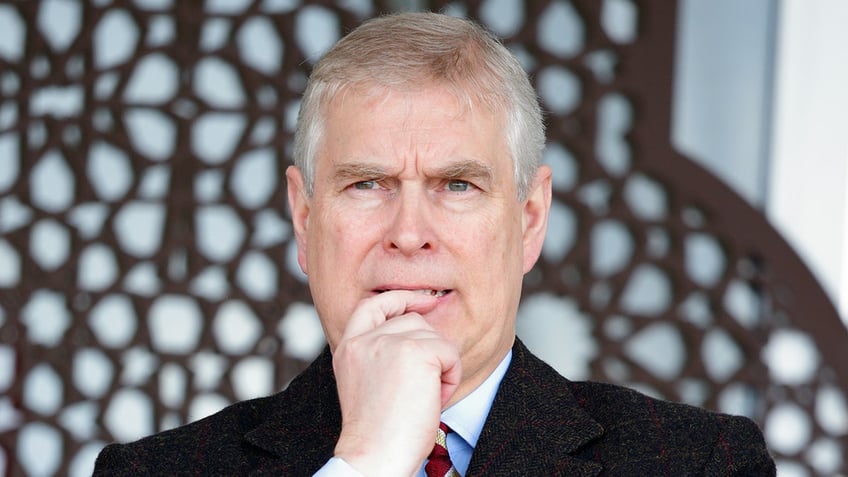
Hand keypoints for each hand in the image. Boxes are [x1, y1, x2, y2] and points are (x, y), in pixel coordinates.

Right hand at [331, 291, 461, 476]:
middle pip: (413, 321)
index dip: (400, 299)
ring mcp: (388, 342)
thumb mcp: (366, 382)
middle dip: (429, 349)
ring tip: (425, 397)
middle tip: (422, 387)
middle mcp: (364, 340)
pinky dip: (451, 378)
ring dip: (440, 366)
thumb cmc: (378, 433)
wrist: (376, 457)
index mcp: (347, 348)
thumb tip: (418, 329)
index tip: (424, 301)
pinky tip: (435, 399)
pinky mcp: (414, 351)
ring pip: (434, 337)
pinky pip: (449, 353)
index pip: (372, 305)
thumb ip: (380, 354)